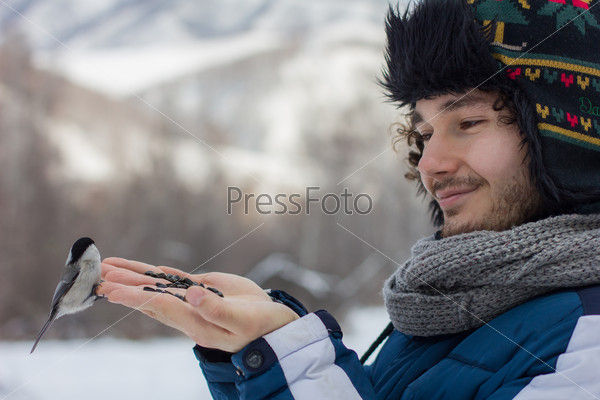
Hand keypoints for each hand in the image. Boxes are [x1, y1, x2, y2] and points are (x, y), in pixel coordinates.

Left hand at [98, 258, 298, 352]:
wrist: (273, 325)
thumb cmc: (259, 326)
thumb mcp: (239, 319)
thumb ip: (215, 309)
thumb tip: (190, 294)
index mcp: (193, 321)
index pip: (156, 305)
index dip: (133, 296)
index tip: (110, 289)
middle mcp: (188, 311)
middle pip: (149, 296)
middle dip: (124, 284)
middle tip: (99, 275)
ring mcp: (195, 300)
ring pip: (159, 286)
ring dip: (136, 276)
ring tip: (113, 267)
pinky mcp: (205, 290)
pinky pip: (177, 280)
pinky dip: (160, 273)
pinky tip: (148, 269)